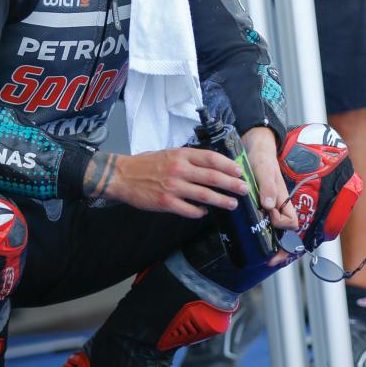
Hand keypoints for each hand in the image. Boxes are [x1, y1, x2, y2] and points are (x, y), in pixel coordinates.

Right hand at [83, 149, 247, 217]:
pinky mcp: (166, 203)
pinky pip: (189, 209)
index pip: (211, 158)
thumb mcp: (169, 154)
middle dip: (232, 184)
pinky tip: (205, 212)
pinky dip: (200, 212)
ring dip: (222, 200)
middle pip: (213, 177)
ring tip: (233, 204)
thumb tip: (211, 166)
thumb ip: (188, 159)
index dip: (228, 165)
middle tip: (244, 189)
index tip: (239, 171)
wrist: (121, 175)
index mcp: (181, 155)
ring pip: (205, 195)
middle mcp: (179, 170)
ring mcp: (173, 187)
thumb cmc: (146, 164)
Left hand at [242, 126, 297, 230]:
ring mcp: (268, 203)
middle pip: (281, 226)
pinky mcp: (258, 201)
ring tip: (249, 213)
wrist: (254, 148)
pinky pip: (260, 215)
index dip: (282, 222)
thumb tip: (269, 207)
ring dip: (260, 222)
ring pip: (269, 222)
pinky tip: (244, 210)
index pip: (292, 222)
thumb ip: (268, 187)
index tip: (269, 212)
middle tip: (257, 215)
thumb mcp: (264, 170)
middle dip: (270, 226)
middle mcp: (277, 204)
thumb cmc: (262, 158)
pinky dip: (253, 217)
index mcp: (283, 198)